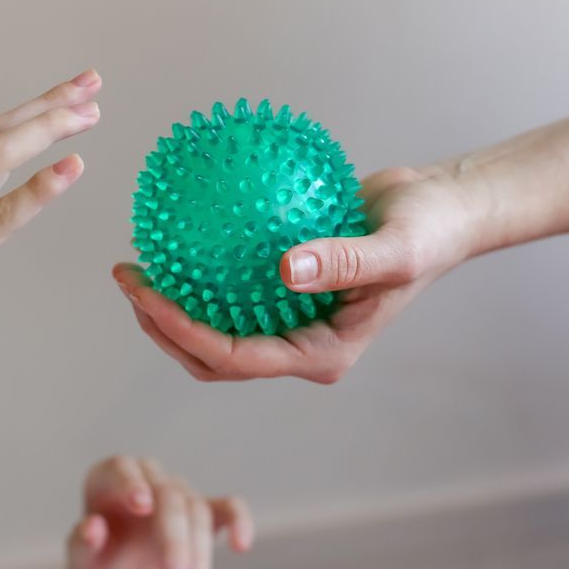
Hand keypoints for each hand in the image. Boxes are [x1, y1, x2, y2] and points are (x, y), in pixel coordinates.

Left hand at [67, 456, 252, 568]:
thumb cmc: (97, 559)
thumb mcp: (82, 559)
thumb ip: (82, 542)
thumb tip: (92, 526)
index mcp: (110, 478)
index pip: (122, 468)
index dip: (132, 483)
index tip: (142, 504)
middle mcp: (147, 477)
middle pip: (168, 497)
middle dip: (175, 543)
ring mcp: (179, 492)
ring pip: (196, 511)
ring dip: (198, 555)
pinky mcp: (206, 511)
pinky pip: (229, 507)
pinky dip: (239, 521)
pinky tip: (241, 544)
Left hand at [113, 166, 477, 382]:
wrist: (439, 210)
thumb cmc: (428, 232)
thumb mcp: (397, 248)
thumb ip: (345, 262)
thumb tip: (284, 272)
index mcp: (320, 353)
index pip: (237, 358)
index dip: (184, 333)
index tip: (146, 293)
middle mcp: (297, 344)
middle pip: (211, 357)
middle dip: (162, 327)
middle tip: (129, 280)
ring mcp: (288, 322)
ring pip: (212, 333)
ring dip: (170, 308)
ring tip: (137, 269)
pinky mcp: (281, 292)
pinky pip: (227, 295)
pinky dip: (196, 280)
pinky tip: (172, 245)